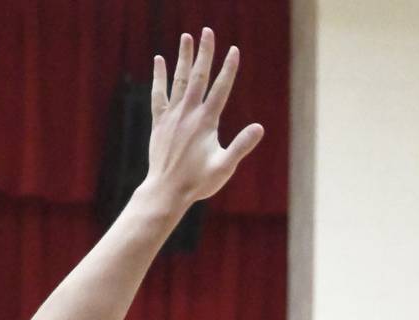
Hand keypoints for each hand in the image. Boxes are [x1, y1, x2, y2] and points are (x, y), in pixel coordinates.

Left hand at [145, 28, 264, 205]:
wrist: (166, 190)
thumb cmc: (198, 182)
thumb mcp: (225, 167)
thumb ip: (241, 146)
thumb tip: (259, 128)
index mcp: (206, 122)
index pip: (221, 89)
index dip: (229, 68)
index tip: (234, 50)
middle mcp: (188, 113)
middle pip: (199, 76)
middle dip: (205, 53)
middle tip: (207, 31)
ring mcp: (172, 116)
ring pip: (179, 80)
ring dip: (184, 58)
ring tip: (187, 37)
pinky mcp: (160, 122)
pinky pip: (159, 94)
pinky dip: (160, 76)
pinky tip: (159, 60)